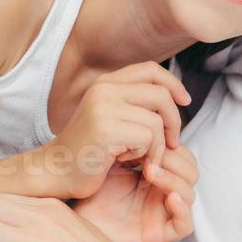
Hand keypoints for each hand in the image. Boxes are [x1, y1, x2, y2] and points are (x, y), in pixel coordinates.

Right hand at [47, 61, 190, 198]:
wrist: (56, 171)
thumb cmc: (89, 150)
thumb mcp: (111, 117)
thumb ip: (134, 103)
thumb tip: (173, 95)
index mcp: (106, 83)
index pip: (151, 69)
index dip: (173, 84)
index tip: (184, 102)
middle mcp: (104, 89)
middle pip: (160, 94)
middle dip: (174, 121)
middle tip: (172, 143)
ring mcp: (103, 107)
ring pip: (156, 120)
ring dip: (159, 145)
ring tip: (145, 158)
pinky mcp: (106, 129)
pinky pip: (148, 138)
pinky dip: (147, 155)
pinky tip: (129, 162)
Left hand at [71, 144, 197, 241]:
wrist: (75, 214)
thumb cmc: (91, 187)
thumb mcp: (114, 158)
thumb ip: (135, 141)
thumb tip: (152, 116)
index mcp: (157, 173)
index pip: (181, 154)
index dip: (170, 144)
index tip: (149, 136)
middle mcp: (163, 191)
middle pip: (191, 171)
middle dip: (174, 159)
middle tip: (151, 155)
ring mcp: (163, 212)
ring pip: (190, 193)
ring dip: (174, 180)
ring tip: (151, 172)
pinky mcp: (162, 233)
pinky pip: (186, 224)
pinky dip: (183, 209)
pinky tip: (169, 197)